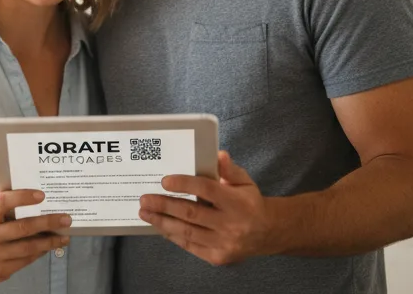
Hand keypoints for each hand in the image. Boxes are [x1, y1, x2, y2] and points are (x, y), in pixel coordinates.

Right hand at [0, 177, 70, 284]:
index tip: (42, 195)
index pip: (3, 202)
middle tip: (66, 218)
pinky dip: (40, 252)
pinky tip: (49, 246)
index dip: (23, 197)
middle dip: (48, 222)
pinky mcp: (0, 271)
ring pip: (29, 247)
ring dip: (50, 241)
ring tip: (64, 235)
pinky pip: (26, 260)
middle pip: (23, 227)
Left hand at [139, 151, 273, 265]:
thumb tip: (219, 154)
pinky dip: (173, 235)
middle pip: (191, 214)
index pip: (207, 191)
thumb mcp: (244, 182)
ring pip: (187, 232)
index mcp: (237, 203)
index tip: (165, 181)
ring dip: (162, 222)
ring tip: (145, 213)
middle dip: (164, 205)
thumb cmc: (250, 202)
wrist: (267, 233)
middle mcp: (230, 225)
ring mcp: (224, 244)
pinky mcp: (218, 257)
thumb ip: (230, 169)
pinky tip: (160, 226)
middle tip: (144, 199)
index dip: (185, 185)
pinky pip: (190, 246)